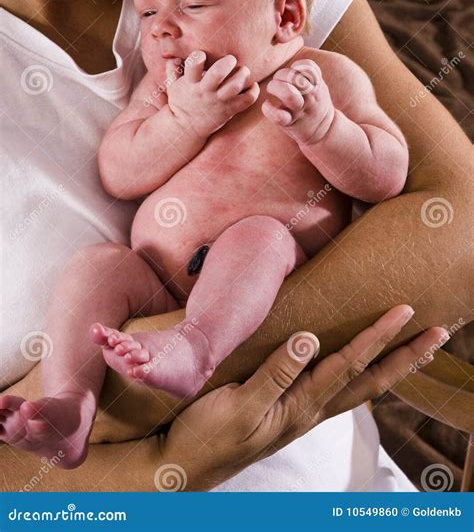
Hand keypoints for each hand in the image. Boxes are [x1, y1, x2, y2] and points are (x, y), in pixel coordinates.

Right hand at [157, 305, 448, 490]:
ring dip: (392, 366)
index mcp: (301, 407)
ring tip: (418, 349)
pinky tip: (363, 368)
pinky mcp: (288, 411)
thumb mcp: (239, 405)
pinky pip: (337, 390)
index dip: (378, 338)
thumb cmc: (207, 436)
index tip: (405, 311)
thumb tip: (310, 338)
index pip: (349, 365)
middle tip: (440, 332)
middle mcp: (310, 411)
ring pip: (359, 387)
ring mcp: (302, 413)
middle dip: (406, 356)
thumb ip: (275, 373)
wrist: (184, 468)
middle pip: (371, 381)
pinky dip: (361, 375)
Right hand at [166, 51, 259, 138]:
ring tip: (243, 71)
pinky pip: (247, 100)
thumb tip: (173, 56)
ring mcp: (219, 101)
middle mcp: (205, 91)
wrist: (186, 128)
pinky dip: (253, 91)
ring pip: (235, 86)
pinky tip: (251, 85)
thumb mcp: (172, 87)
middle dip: (227, 62)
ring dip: (242, 74)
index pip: (193, 65)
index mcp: (191, 84)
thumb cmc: (181, 103)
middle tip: (230, 59)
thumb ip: (172, 70)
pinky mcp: (230, 110)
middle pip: (218, 73)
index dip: (198, 56)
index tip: (201, 56)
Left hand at [262, 59, 334, 143]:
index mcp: (317, 85)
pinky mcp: (291, 124)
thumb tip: (295, 48)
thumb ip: (310, 71)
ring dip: (276, 88)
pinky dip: (269, 109)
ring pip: (289, 94)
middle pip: (295, 77)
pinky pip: (278, 116)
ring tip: (272, 89)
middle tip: (278, 81)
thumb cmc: (316, 104)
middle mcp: (310, 96)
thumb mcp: (319, 85)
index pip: (308, 67)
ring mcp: (300, 110)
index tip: (293, 71)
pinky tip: (267, 105)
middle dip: (281, 75)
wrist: (325, 131)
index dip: (297, 66)